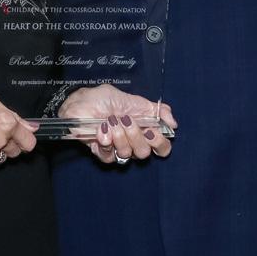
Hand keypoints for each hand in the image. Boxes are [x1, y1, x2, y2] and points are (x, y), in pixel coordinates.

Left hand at [59, 84, 176, 164]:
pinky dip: (105, 141)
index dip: (159, 143)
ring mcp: (117, 148)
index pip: (161, 147)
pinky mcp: (102, 153)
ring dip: (119, 135)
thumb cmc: (105, 99)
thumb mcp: (134, 100)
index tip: (150, 131)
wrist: (82, 102)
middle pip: (145, 152)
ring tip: (110, 122)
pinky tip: (101, 130)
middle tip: (126, 121)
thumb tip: (174, 124)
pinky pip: (110, 156)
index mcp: (144, 129)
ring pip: (127, 153)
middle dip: (136, 135)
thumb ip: (156, 110)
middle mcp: (133, 142)